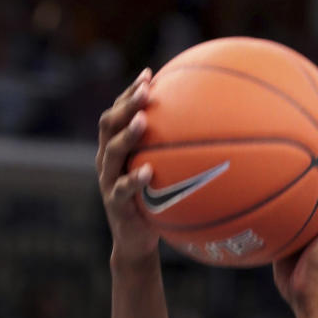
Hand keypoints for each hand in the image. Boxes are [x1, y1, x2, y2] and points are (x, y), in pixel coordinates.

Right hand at [96, 70, 158, 264]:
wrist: (136, 242)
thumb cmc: (154, 204)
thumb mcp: (162, 175)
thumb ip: (173, 154)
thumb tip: (209, 130)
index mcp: (116, 149)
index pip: (118, 113)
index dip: (129, 93)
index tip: (148, 75)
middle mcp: (107, 161)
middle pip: (109, 124)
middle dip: (126, 104)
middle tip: (145, 90)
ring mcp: (108, 181)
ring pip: (111, 152)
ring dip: (127, 134)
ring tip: (142, 120)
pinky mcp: (115, 204)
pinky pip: (122, 189)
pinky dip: (133, 179)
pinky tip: (148, 171)